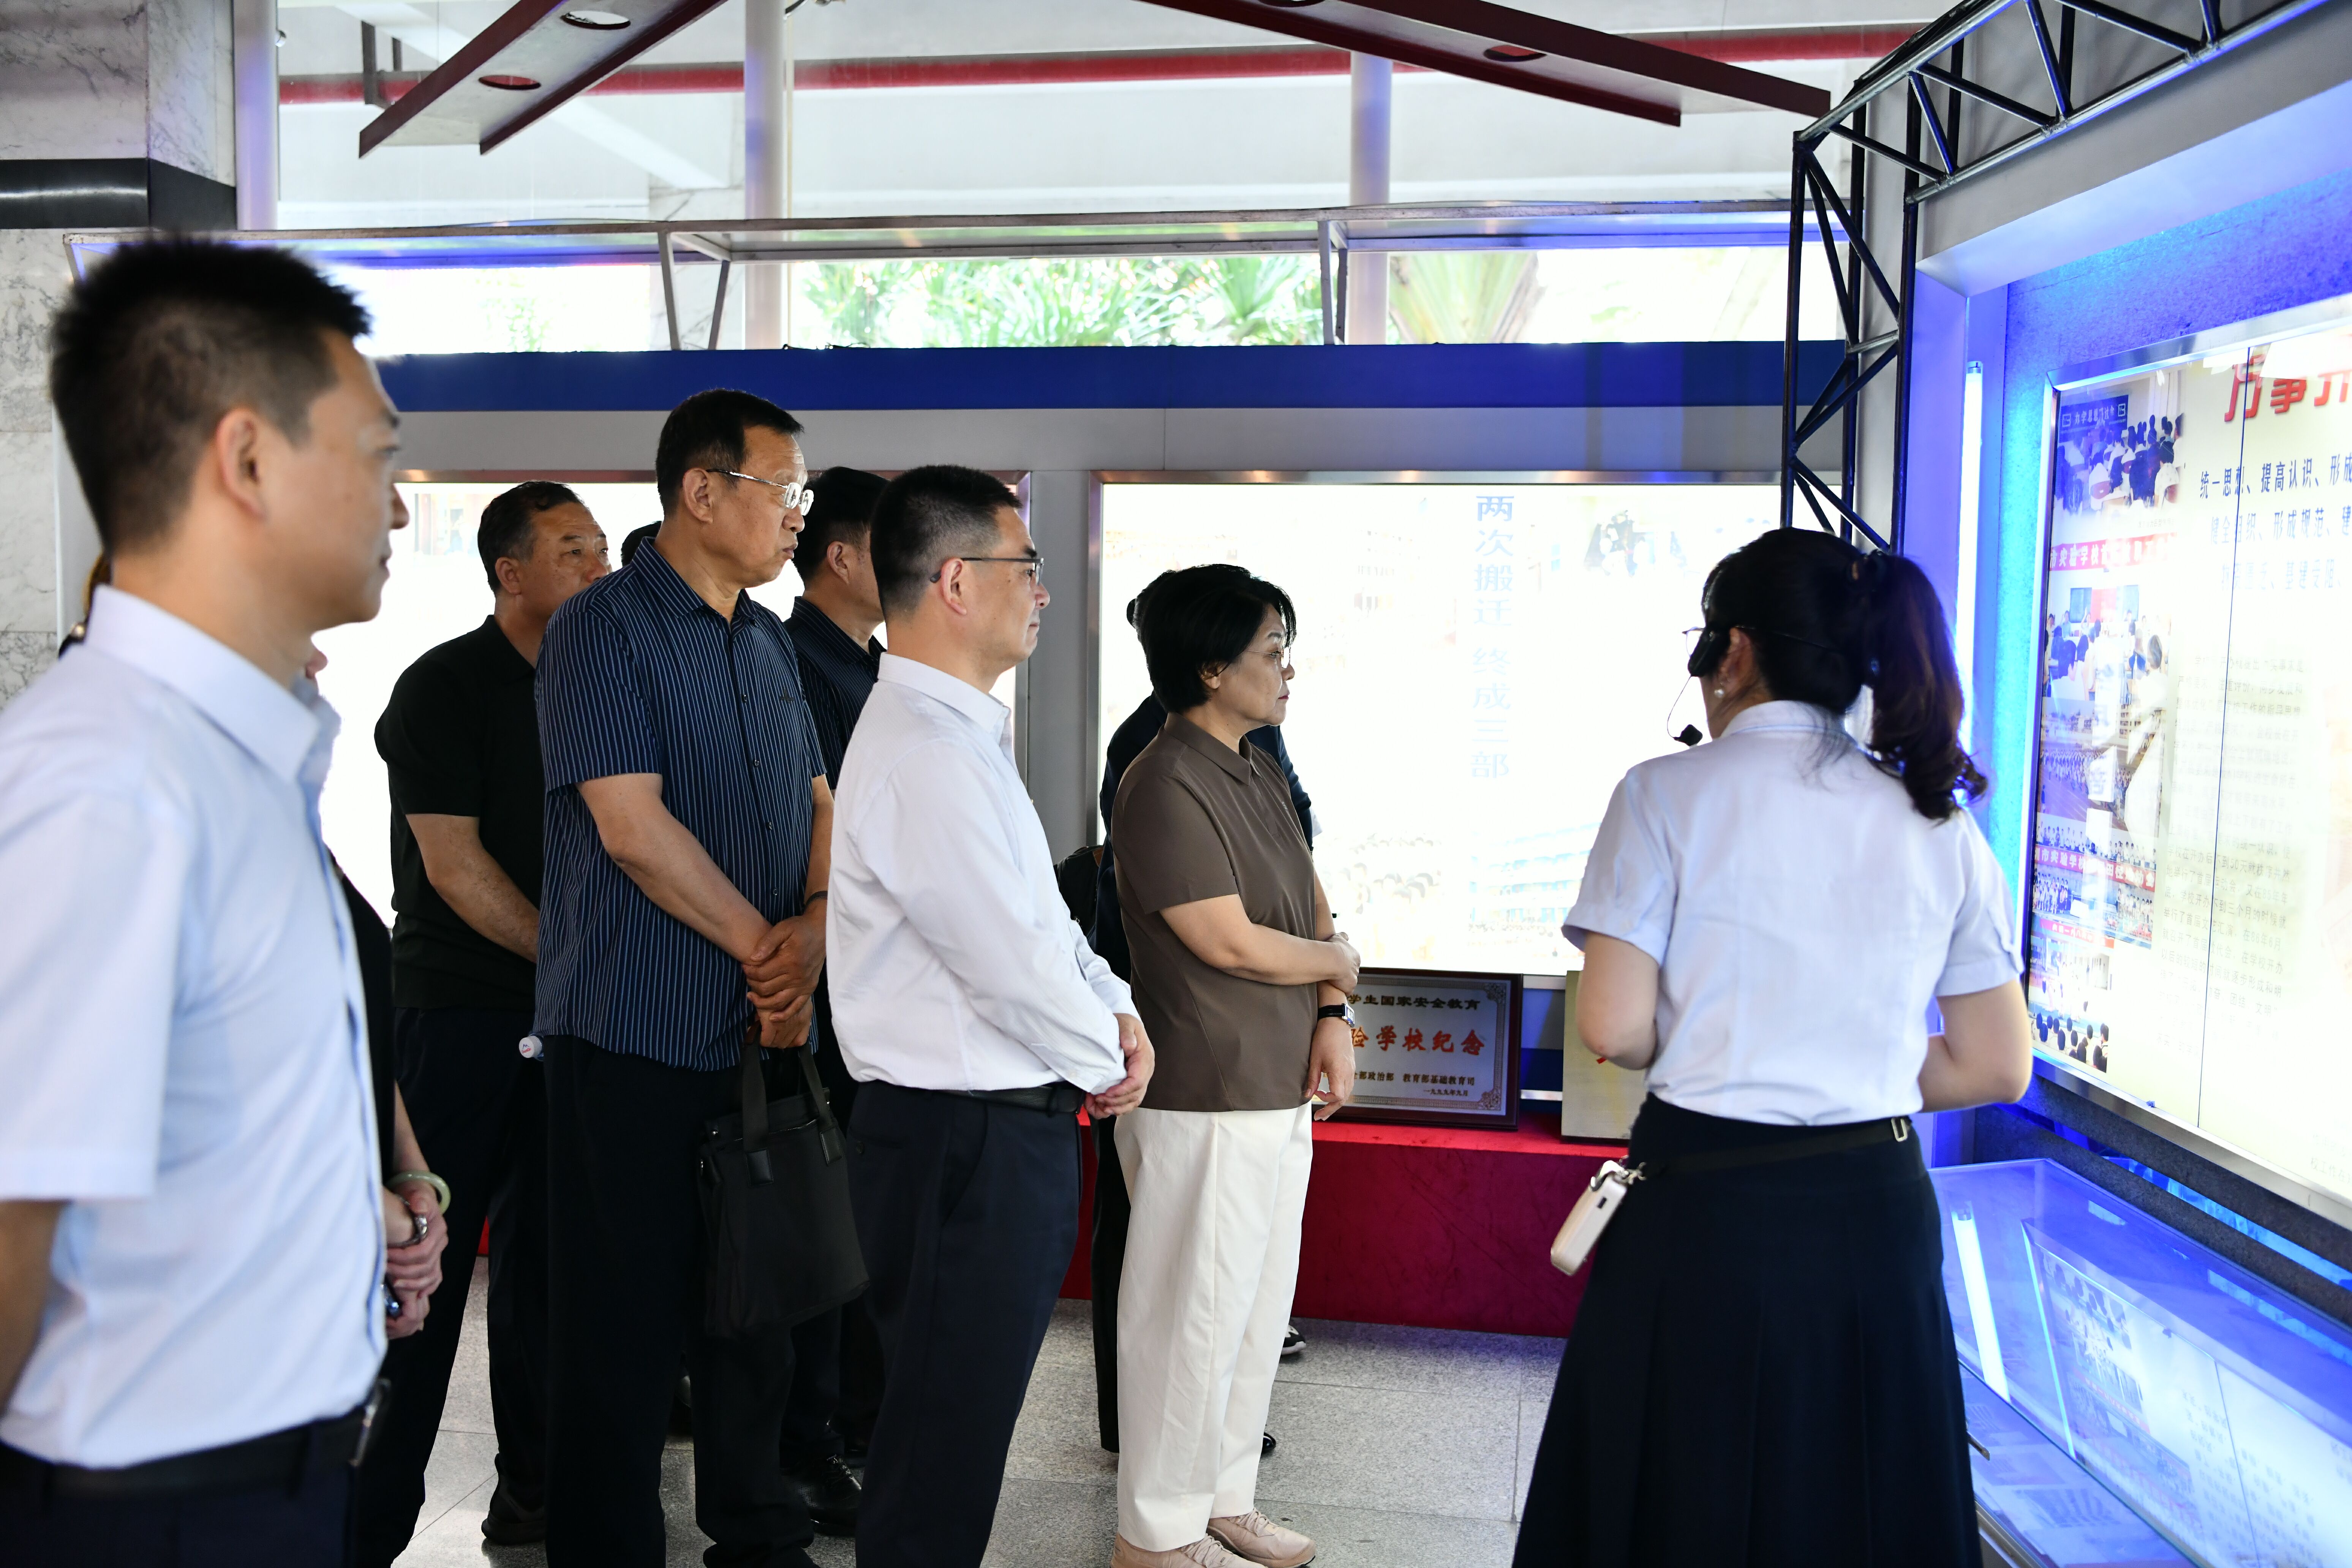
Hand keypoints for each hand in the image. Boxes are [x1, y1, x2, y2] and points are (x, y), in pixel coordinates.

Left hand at [381, 1184, 446, 1334]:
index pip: (423, 1251)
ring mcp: (437, 1251)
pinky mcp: (432, 1257)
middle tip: (385, 1268)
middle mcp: (440, 1242)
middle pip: (426, 1266)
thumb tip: (419, 1208)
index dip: (404, 1257)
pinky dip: (426, 1286)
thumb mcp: (416, 1193)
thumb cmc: (415, 1195)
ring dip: (412, 1282)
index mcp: (438, 1230)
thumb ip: (419, 1200)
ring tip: (394, 1283)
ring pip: (430, 1275)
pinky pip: (434, 1277)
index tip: (386, 1255)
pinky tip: (417, 1295)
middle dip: (404, 1271)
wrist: (417, 1196)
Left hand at [743, 910, 823, 1006]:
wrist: (822, 931)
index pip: (761, 974)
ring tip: (751, 995)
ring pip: (777, 1001)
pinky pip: (796, 1007)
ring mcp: (804, 985)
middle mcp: (797, 976)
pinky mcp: (809, 989)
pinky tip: (772, 1017)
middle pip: (766, 988)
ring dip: (761, 1002)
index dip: (749, 971)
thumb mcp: (782, 928)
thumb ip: (767, 942)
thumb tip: (752, 958)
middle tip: (748, 976)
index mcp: (789, 961)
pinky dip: (783, 1015)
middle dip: (752, 983)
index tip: (744, 965)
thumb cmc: (800, 929)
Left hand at [751, 991, 814, 1048]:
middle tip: (767, 1032)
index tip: (758, 1032)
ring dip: (780, 1040)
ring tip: (776, 1032)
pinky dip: (794, 1040)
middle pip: (776, 1044)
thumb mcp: (760, 1002)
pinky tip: (788, 1034)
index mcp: (773, 1023)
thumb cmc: (773, 990)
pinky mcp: (806, 1021)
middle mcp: (786, 1026)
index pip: (766, 1042)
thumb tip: (751, 1028)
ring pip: (786, 1043)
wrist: (792, 979)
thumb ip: (757, 1016)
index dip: (760, 1039)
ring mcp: (797, 1024)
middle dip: (770, 1039)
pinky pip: (800, 1040)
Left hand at [1086, 1013, 1154, 1119]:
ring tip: (1099, 1108)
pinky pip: (1128, 1101)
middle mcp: (1145, 1071)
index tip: (1106, 1093)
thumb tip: (1129, 1045)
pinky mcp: (1132, 1083)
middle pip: (1135, 1095)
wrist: (1125, 1027)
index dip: (1121, 1091)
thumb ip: (1126, 1034)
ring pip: (1132, 1102)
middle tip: (1098, 1100)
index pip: (1137, 1081)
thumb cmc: (1125, 1025)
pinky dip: (1115, 1108)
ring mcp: (1140, 1078)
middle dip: (1116, 1102)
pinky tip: (1102, 1108)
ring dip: (1115, 1108)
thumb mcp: (1125, 1024)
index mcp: (1144, 1059)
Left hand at [1305, 1015, 1355, 1119]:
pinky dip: (1341, 1093)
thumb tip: (1307, 1095)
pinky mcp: (1351, 1067)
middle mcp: (1349, 1073)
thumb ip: (1312, 1079)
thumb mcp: (1315, 1059)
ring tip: (1325, 1109)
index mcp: (1340, 1072)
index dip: (1326, 1100)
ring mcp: (1352, 1070)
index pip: (1338, 1096)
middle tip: (1319, 1116)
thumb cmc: (1325, 1038)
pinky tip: (1332, 1094)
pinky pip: (1348, 1085)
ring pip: (1347, 1093)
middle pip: (1344, 1099)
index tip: (1316, 1095)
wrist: (1336, 1023)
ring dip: (1336, 1103)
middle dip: (1331, 1109)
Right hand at [1324, 931, 1360, 991]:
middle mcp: (1357, 967)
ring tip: (1332, 982)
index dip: (1343, 963)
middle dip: (1344, 973)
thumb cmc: (1333, 947)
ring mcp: (1354, 977)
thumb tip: (1346, 935)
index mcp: (1355, 956)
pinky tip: (1334, 989)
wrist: (1332, 960)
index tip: (1335, 963)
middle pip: (1351, 972)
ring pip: (1349, 982)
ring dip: (1343, 982)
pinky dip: (1342, 990)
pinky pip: (1347, 991)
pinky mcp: (1350, 987)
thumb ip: (1343, 936)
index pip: (1351, 961)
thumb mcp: (1338, 938)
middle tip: (1333, 973)